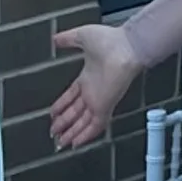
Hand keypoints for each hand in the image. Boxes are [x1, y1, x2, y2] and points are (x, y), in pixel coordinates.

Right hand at [50, 25, 139, 151]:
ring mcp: (100, 99)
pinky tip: (76, 143)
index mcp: (88, 76)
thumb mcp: (82, 37)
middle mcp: (94, 90)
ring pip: (83, 122)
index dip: (61, 106)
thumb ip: (67, 39)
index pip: (71, 96)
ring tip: (60, 143)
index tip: (53, 114)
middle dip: (64, 123)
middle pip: (76, 112)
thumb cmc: (111, 40)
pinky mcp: (106, 105)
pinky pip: (96, 125)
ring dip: (71, 133)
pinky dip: (85, 135)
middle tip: (54, 133)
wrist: (128, 46)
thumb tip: (55, 39)